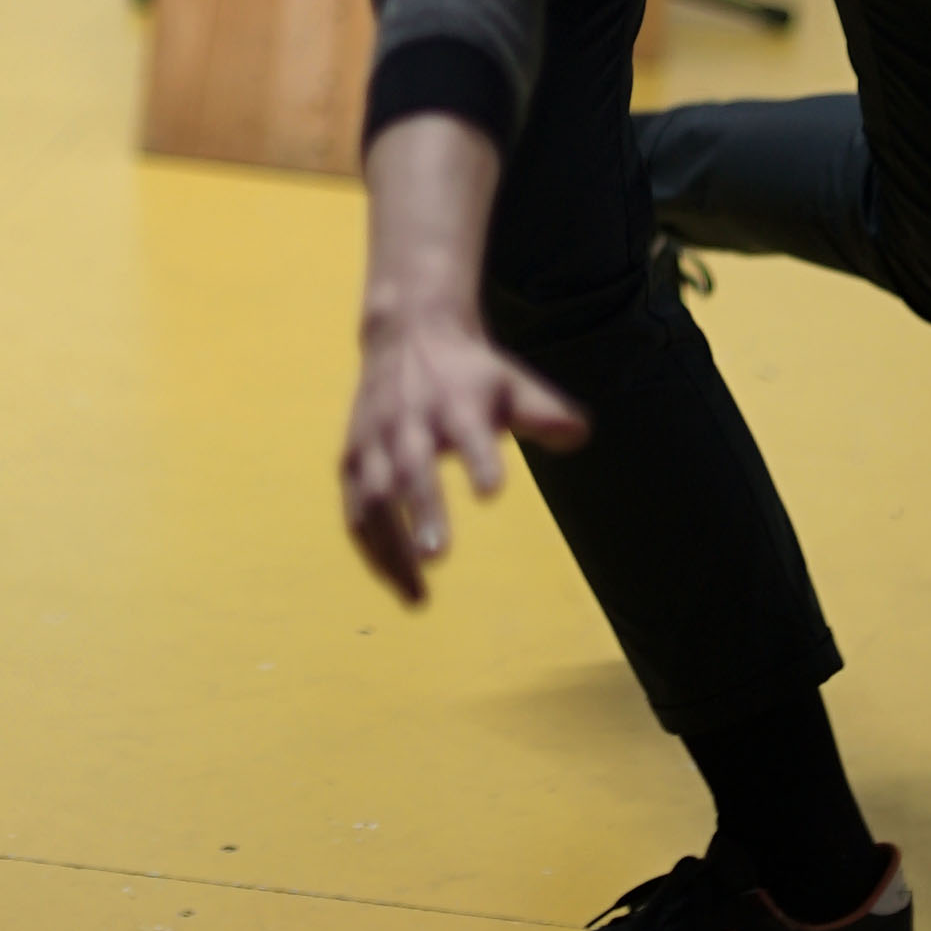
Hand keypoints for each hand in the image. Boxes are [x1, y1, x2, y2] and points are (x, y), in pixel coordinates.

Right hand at [341, 309, 586, 606]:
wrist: (406, 334)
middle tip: (438, 556)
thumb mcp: (511, 384)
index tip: (492, 490)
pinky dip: (370, 548)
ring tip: (419, 596)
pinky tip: (397, 582)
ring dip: (391, 546)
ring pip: (374, 496)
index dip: (478, 458)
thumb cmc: (470, 375)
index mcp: (454, 401)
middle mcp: (408, 420)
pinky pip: (355, 509)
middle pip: (412, 467)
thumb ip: (543, 412)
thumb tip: (578, 435)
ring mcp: (373, 440)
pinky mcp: (352, 458)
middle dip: (423, 510)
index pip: (468, 430)